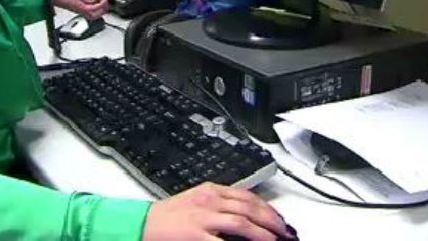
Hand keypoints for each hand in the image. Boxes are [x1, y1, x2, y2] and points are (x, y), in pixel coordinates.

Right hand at [142, 182, 292, 240]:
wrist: (142, 224)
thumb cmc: (167, 217)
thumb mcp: (195, 201)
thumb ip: (218, 205)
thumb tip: (244, 215)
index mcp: (210, 191)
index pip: (247, 196)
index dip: (267, 208)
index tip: (278, 219)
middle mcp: (209, 201)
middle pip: (250, 208)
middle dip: (271, 221)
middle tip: (285, 232)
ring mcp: (204, 218)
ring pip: (243, 222)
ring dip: (263, 233)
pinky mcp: (196, 235)